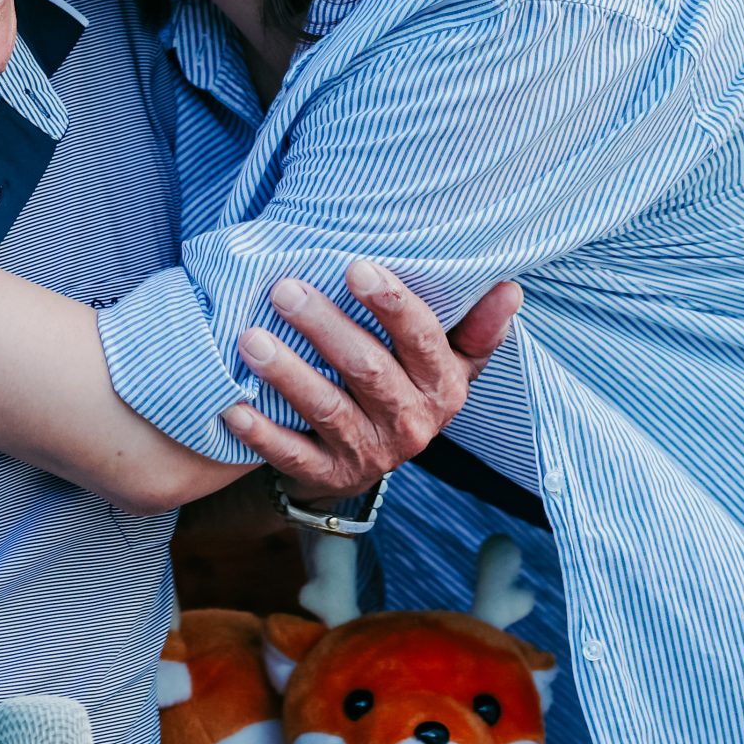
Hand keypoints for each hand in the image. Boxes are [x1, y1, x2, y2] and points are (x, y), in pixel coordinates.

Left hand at [221, 262, 521, 501]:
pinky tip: (233, 407)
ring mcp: (370, 454)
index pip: (422, 339)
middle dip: (325, 327)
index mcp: (445, 386)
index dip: (391, 304)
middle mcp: (413, 423)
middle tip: (283, 288)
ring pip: (328, 410)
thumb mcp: (448, 356)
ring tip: (250, 338)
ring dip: (288, 373)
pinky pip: (294, 455)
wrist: (372, 454)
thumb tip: (510, 288)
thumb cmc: (407, 380)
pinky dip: (262, 434)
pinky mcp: (330, 476)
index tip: (355, 267)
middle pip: (368, 370)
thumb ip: (475, 325)